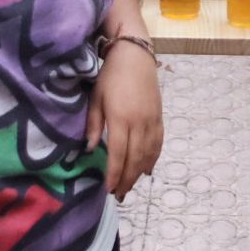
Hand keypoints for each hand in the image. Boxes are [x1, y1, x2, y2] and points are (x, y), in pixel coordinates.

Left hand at [85, 41, 161, 200]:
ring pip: (148, 154)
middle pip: (135, 158)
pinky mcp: (159, 117)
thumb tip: (90, 149)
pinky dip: (153, 158)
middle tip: (119, 194)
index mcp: (121, 118)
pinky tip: (146, 169)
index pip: (118, 154)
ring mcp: (152, 120)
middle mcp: (139, 122)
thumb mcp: (96, 98)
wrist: (135, 56)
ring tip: (130, 185)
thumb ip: (93, 125)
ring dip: (139, 172)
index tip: (109, 189)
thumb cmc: (110, 76)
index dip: (114, 174)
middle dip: (127, 179)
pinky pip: (158, 143)